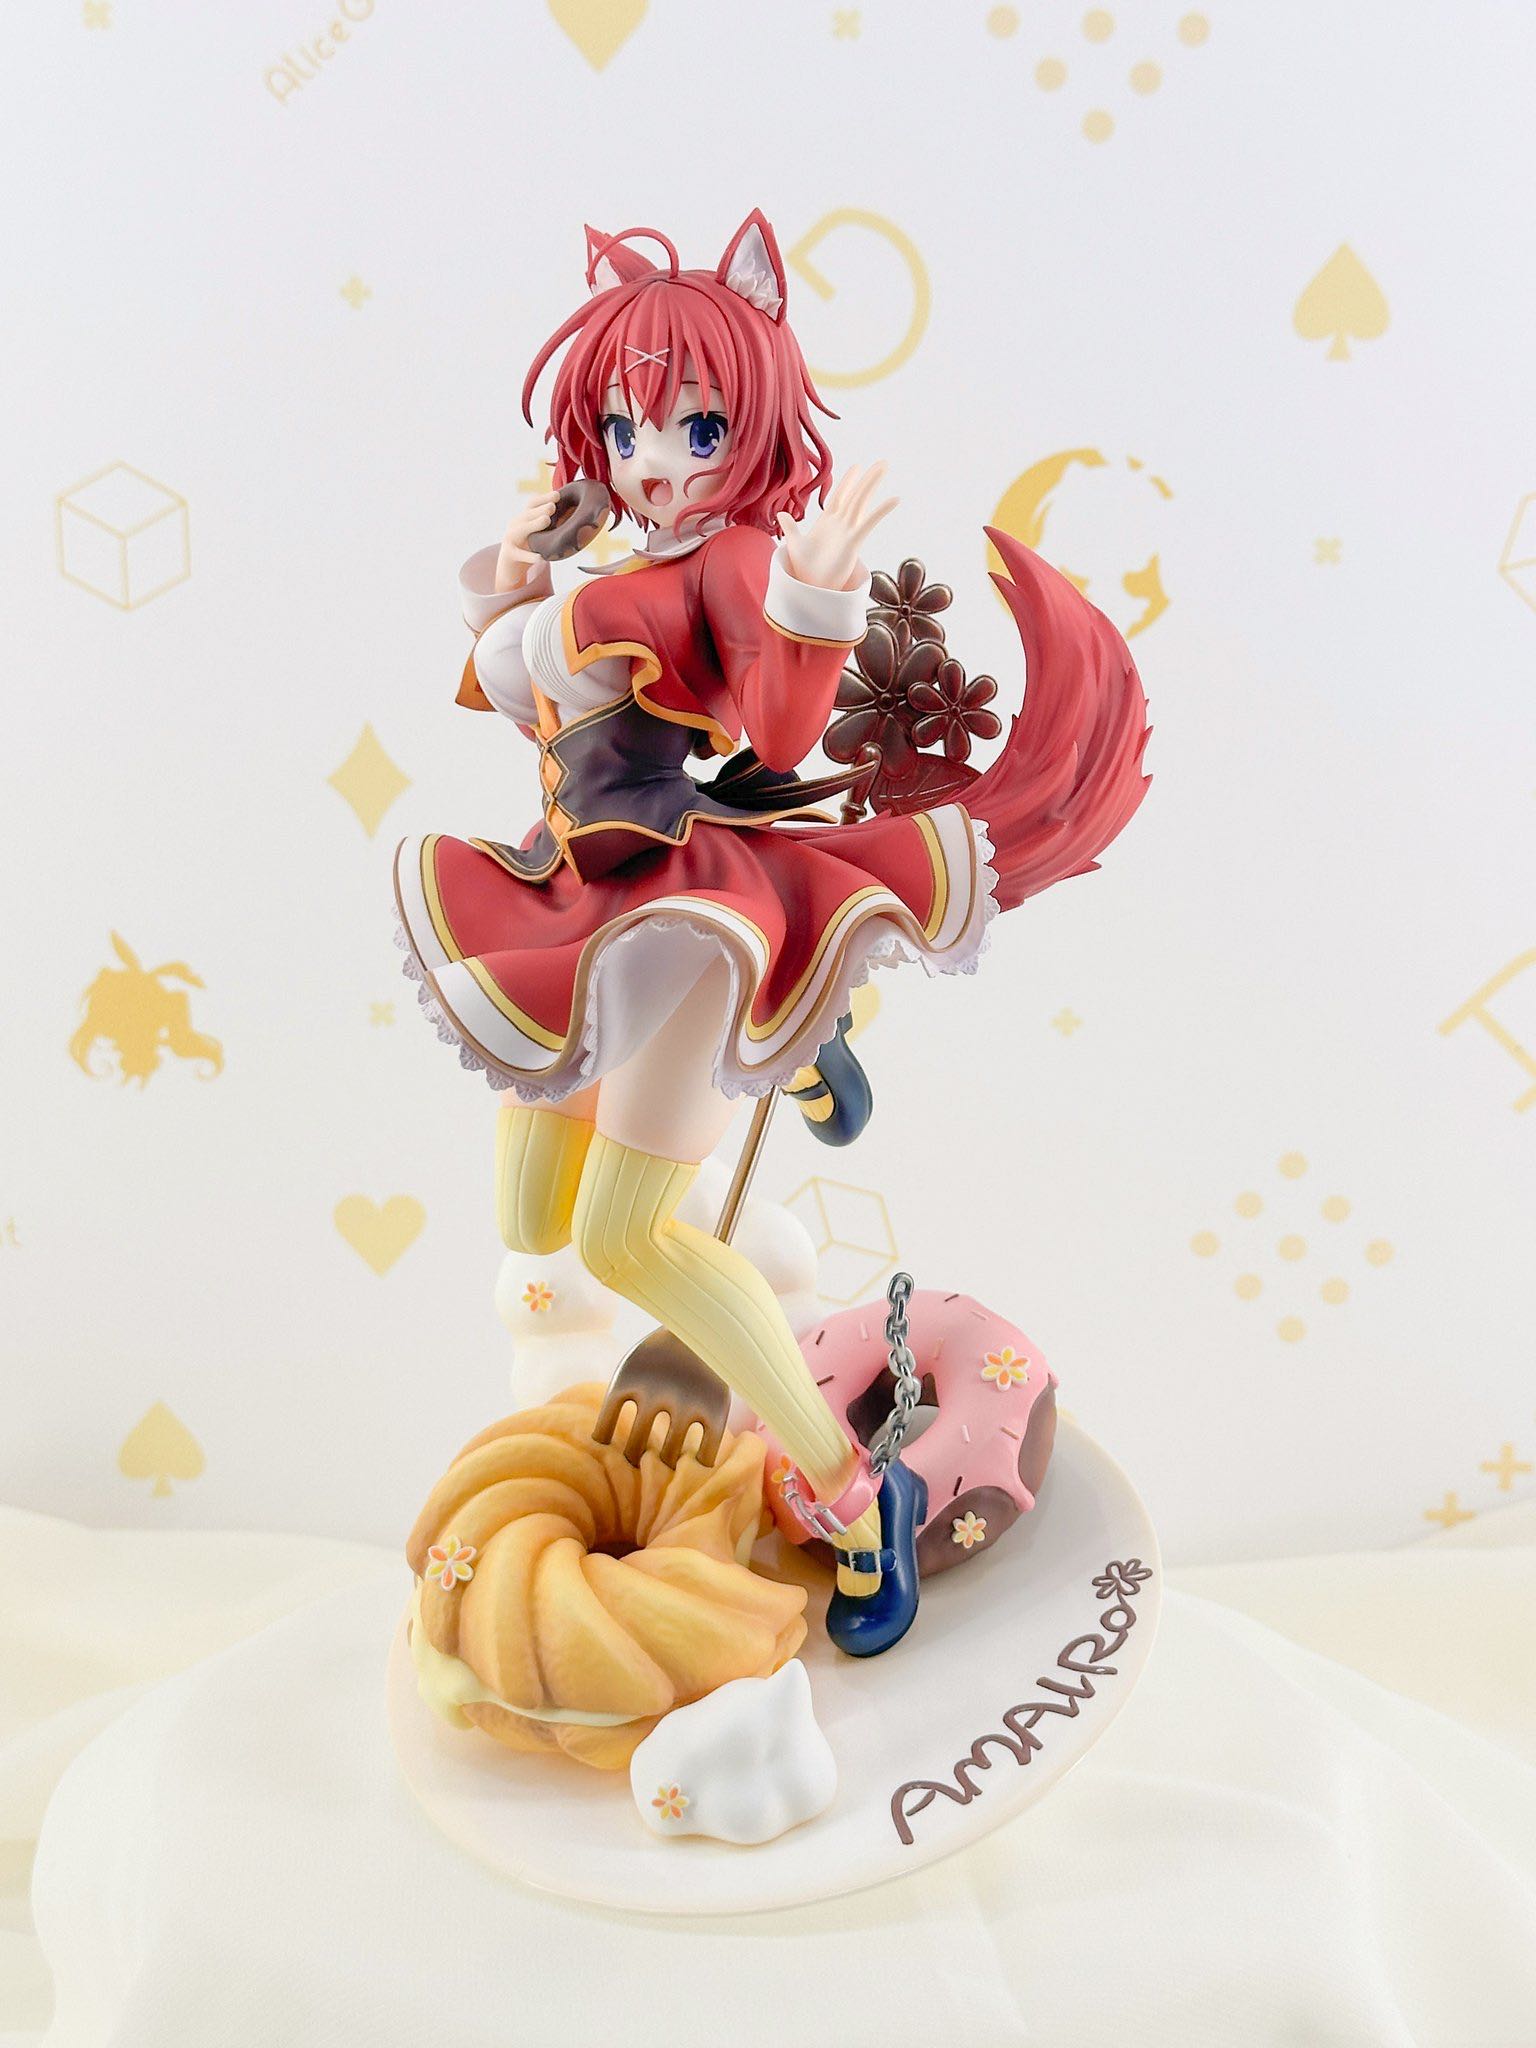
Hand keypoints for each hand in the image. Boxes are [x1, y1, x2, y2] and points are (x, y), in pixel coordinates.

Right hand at [494, 492, 559, 593]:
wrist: (508, 567)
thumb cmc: (528, 548)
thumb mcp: (538, 534)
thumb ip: (549, 525)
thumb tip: (575, 518)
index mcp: (523, 518)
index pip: (532, 504)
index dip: (544, 498)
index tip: (557, 495)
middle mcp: (515, 525)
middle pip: (527, 514)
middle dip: (540, 509)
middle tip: (553, 506)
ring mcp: (510, 539)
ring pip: (521, 529)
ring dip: (534, 524)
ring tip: (547, 520)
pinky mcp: (509, 554)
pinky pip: (520, 554)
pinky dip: (530, 556)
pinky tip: (541, 558)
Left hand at [775, 462, 897, 591]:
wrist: (812, 586)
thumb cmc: (806, 568)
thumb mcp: (795, 544)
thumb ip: (791, 527)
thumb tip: (782, 514)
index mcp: (827, 521)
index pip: (839, 496)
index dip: (847, 481)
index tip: (857, 467)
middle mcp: (840, 523)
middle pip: (855, 494)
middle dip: (867, 478)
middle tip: (883, 462)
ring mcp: (848, 530)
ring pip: (861, 501)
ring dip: (872, 484)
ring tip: (884, 468)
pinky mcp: (854, 541)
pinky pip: (869, 523)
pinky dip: (881, 510)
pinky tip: (894, 499)